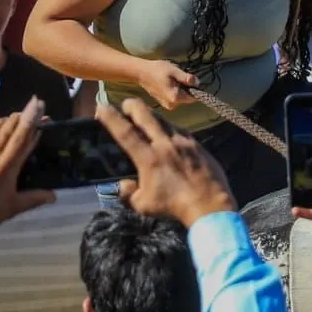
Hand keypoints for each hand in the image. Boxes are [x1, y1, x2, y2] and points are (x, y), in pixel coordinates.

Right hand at [99, 97, 235, 226]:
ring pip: (164, 120)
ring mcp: (183, 142)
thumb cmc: (174, 207)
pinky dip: (171, 129)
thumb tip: (124, 184)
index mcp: (148, 159)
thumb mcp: (143, 205)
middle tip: (126, 103)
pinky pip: (181, 130)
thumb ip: (129, 193)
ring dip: (153, 116)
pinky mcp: (197, 145)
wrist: (209, 205)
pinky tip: (170, 133)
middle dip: (133, 105)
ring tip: (147, 117)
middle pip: (146, 115)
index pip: (125, 132)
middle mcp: (165, 145)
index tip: (101, 105)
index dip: (111, 117)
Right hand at [137, 60, 198, 109]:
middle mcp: (172, 105)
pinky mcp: (164, 103)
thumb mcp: (174, 70)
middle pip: (188, 98)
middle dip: (187, 88)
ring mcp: (167, 105)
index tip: (191, 80)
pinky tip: (168, 83)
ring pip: (182, 98)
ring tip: (172, 80)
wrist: (142, 73)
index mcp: (175, 98)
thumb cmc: (157, 70)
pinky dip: (176, 91)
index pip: (193, 97)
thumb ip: (186, 78)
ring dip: (181, 89)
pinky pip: (176, 98)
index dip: (195, 89)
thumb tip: (197, 83)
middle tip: (179, 78)